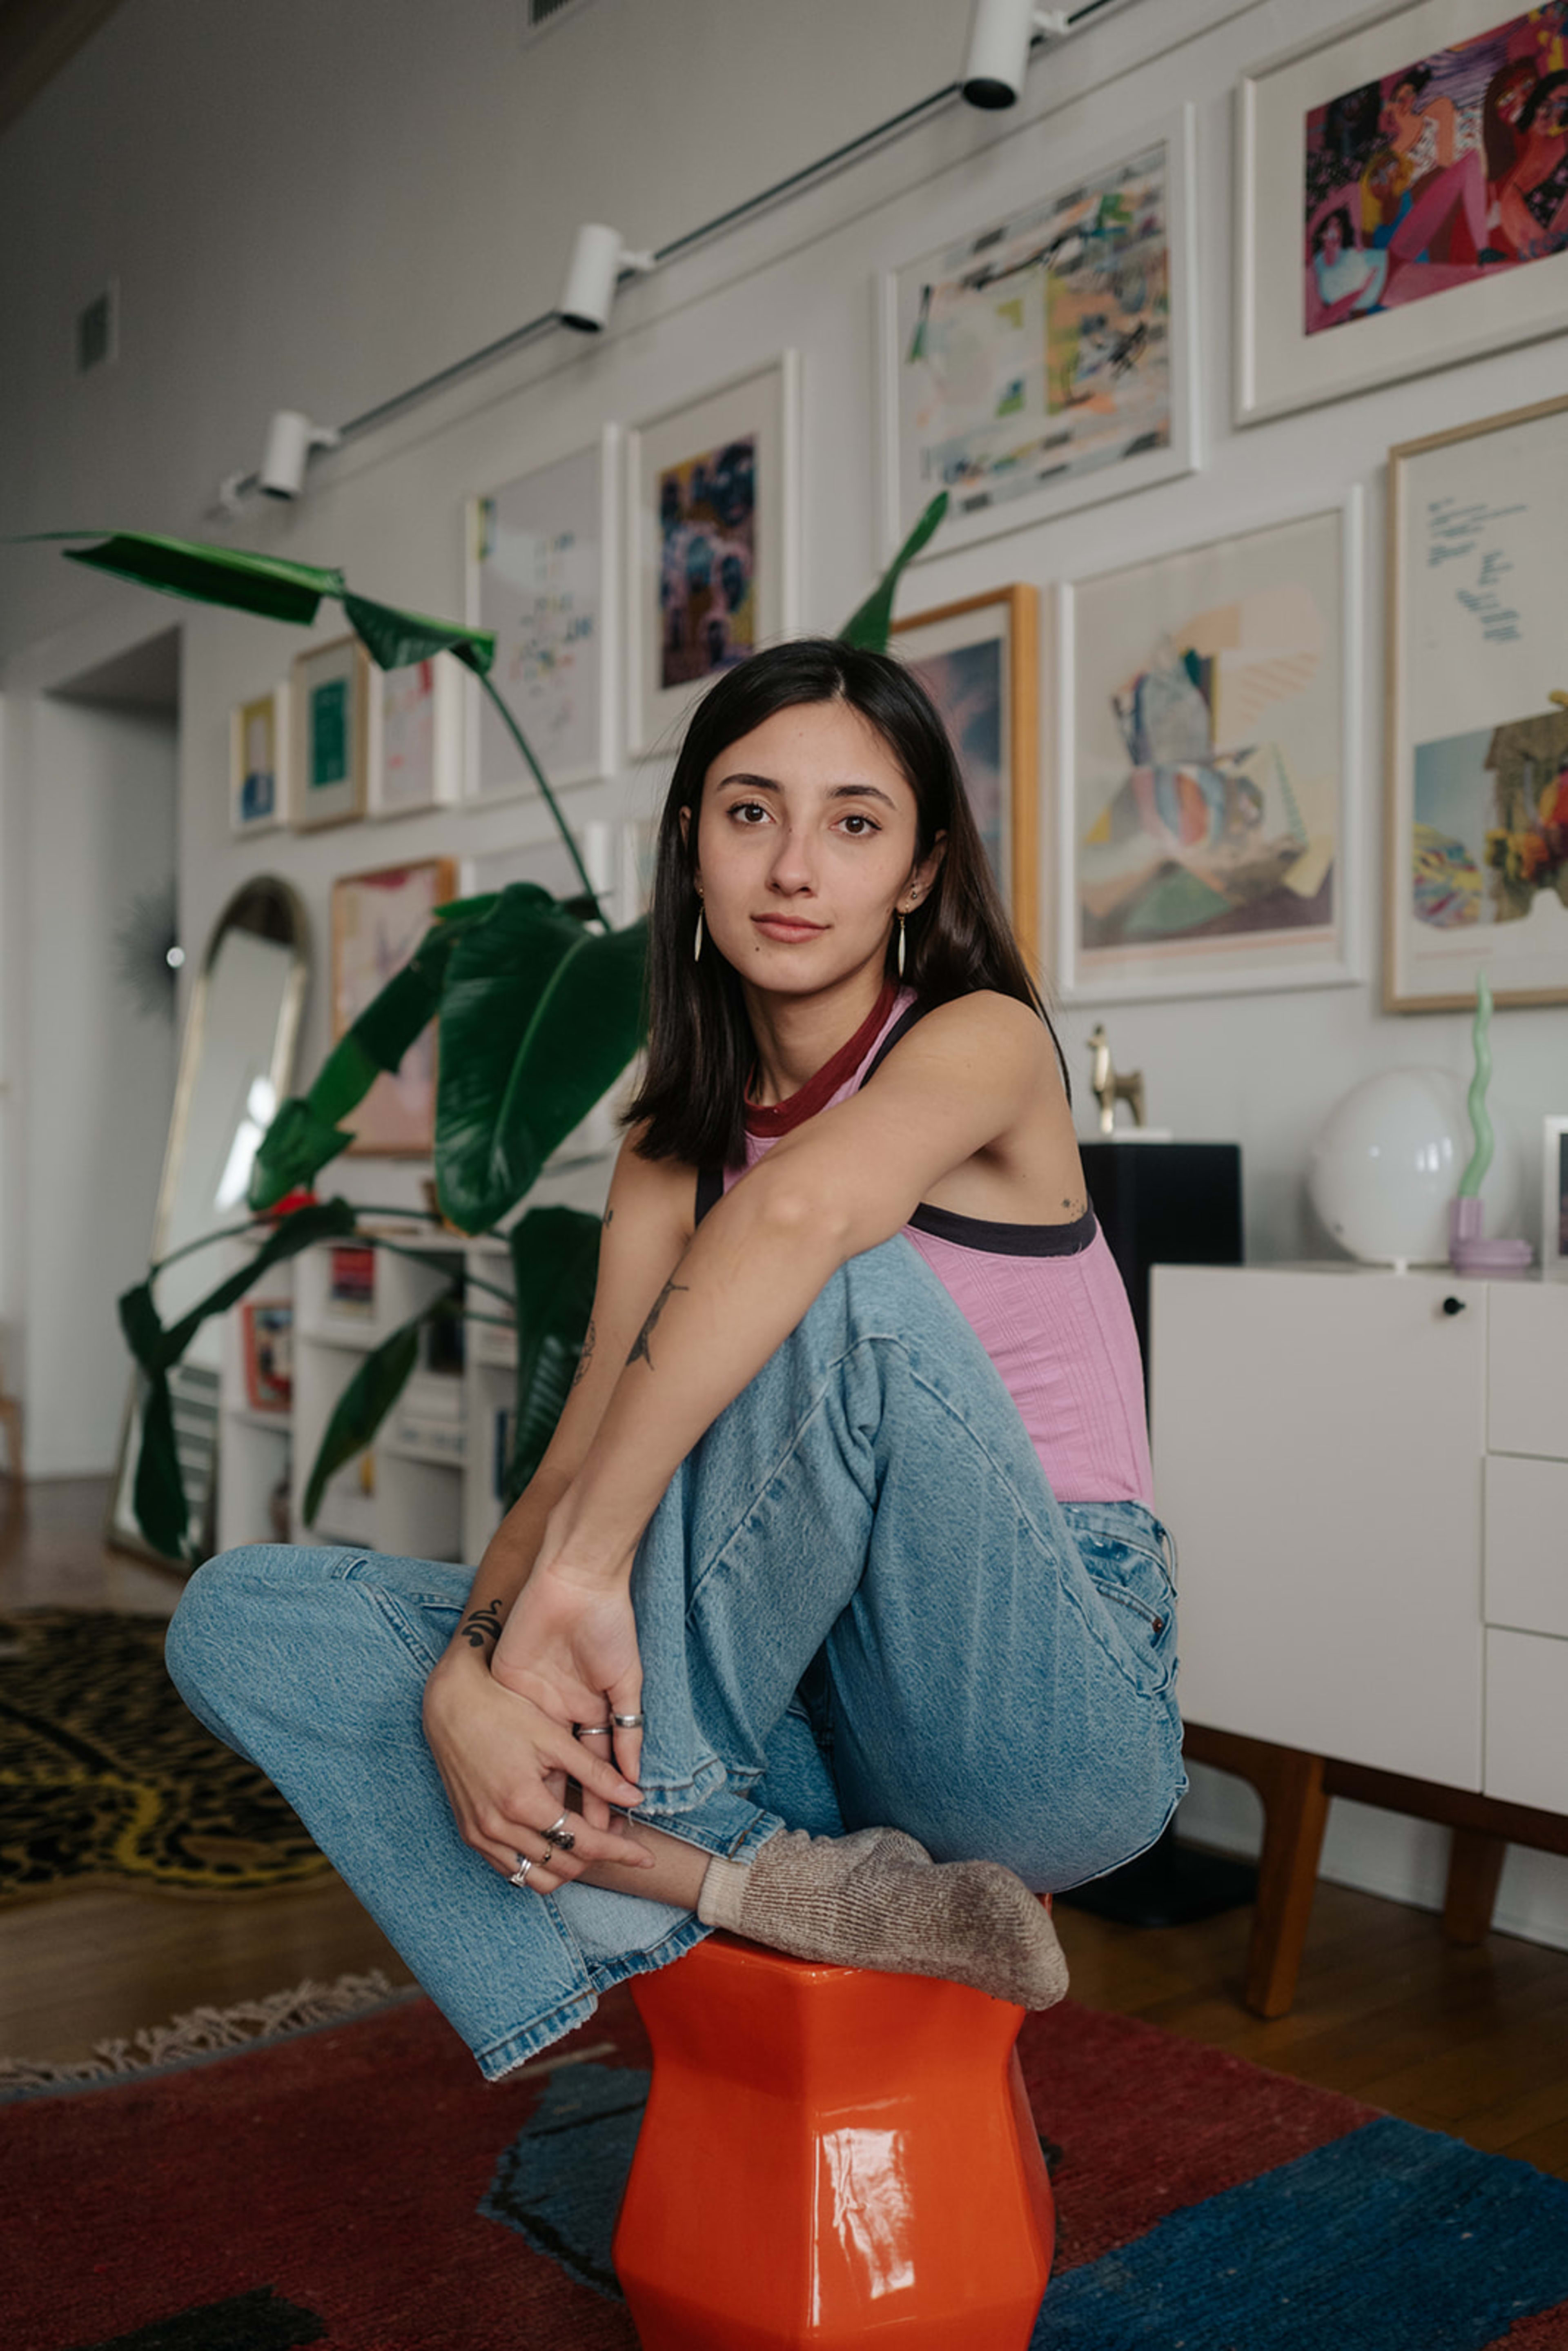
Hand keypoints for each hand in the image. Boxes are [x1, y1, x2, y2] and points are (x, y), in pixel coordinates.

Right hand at [422, 1642, 648, 1892]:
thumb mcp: (554, 1738)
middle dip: (598, 1858)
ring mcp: (480, 1835)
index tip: (647, 1857)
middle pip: (564, 1867)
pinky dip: (538, 1865)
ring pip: (536, 1879)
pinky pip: (510, 1869)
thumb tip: (636, 1798)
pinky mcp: (469, 1834)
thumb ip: (596, 1772)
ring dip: (569, 1867)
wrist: (451, 1705)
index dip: (621, 1852)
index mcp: (523, 1801)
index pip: (585, 1843)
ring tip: (590, 1839)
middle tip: (618, 1834)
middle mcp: (498, 1827)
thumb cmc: (504, 1711)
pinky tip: (556, 1841)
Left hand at [491, 1553, 643, 1830]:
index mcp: (588, 1708)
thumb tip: (634, 1779)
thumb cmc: (608, 1622)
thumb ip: (628, 1728)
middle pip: (563, 1770)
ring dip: (547, 1793)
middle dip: (573, 1806)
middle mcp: (560, 1711)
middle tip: (582, 1847)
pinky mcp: (510, 1686)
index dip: (602, 1799)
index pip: (594, 1765)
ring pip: (538, 1759)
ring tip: (553, 1832)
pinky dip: (525, 1759)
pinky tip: (528, 1788)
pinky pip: (517, 1728)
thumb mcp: (626, 1681)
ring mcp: (534, 1701)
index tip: (609, 1834)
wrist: (577, 1579)